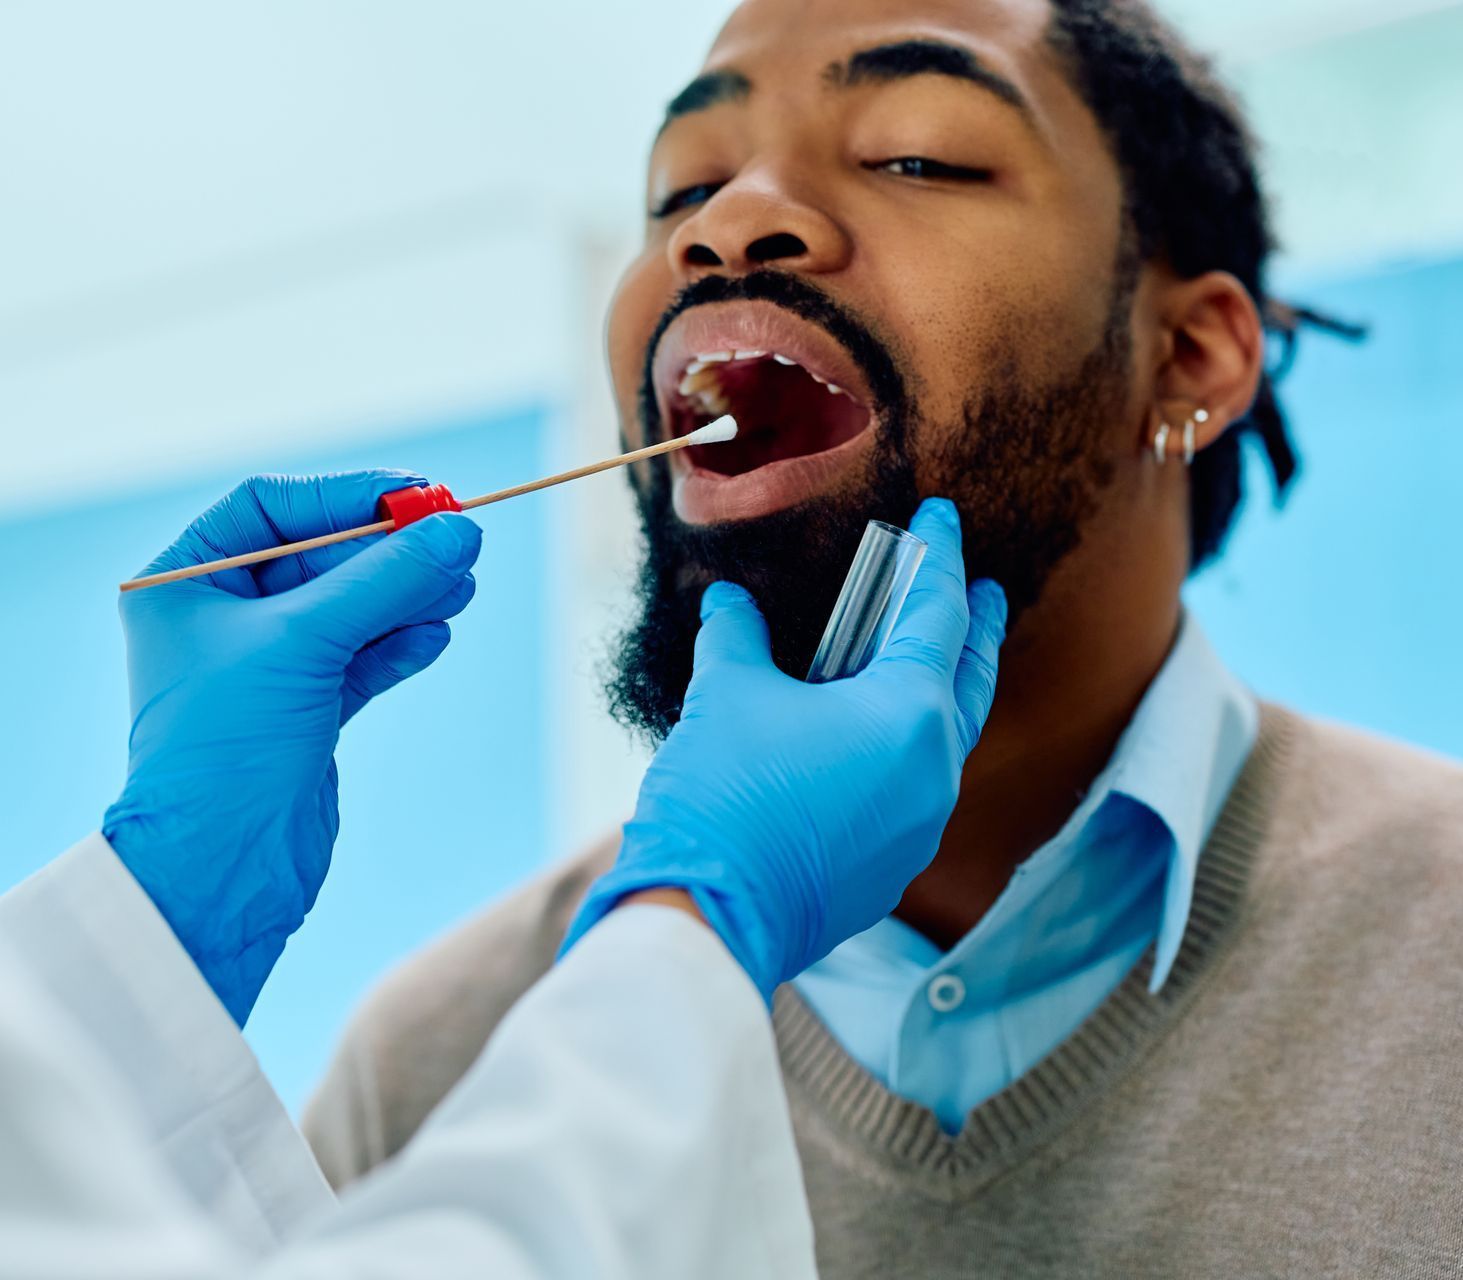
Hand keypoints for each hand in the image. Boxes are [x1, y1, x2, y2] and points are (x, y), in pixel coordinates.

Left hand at [103, 472, 480, 1024]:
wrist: (223, 866)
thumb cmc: (225, 747)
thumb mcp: (304, 642)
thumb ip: (385, 579)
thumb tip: (460, 531)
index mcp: (185, 584)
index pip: (272, 508)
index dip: (345, 495)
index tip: (416, 494)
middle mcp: (223, 619)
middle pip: (325, 556)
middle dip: (392, 551)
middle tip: (460, 539)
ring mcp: (269, 666)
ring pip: (354, 608)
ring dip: (409, 596)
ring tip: (462, 588)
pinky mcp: (308, 709)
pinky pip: (365, 657)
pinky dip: (401, 644)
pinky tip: (434, 636)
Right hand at [560, 498, 1005, 1002]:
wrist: (709, 915)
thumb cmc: (724, 794)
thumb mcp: (728, 694)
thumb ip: (737, 636)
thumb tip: (728, 603)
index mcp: (909, 714)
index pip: (938, 614)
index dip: (940, 557)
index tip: (943, 517)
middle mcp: (933, 769)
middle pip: (970, 680)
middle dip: (978, 629)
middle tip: (983, 589)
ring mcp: (920, 825)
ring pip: (946, 740)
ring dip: (940, 692)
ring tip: (922, 661)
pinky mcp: (893, 865)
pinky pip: (915, 789)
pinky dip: (905, 748)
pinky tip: (872, 740)